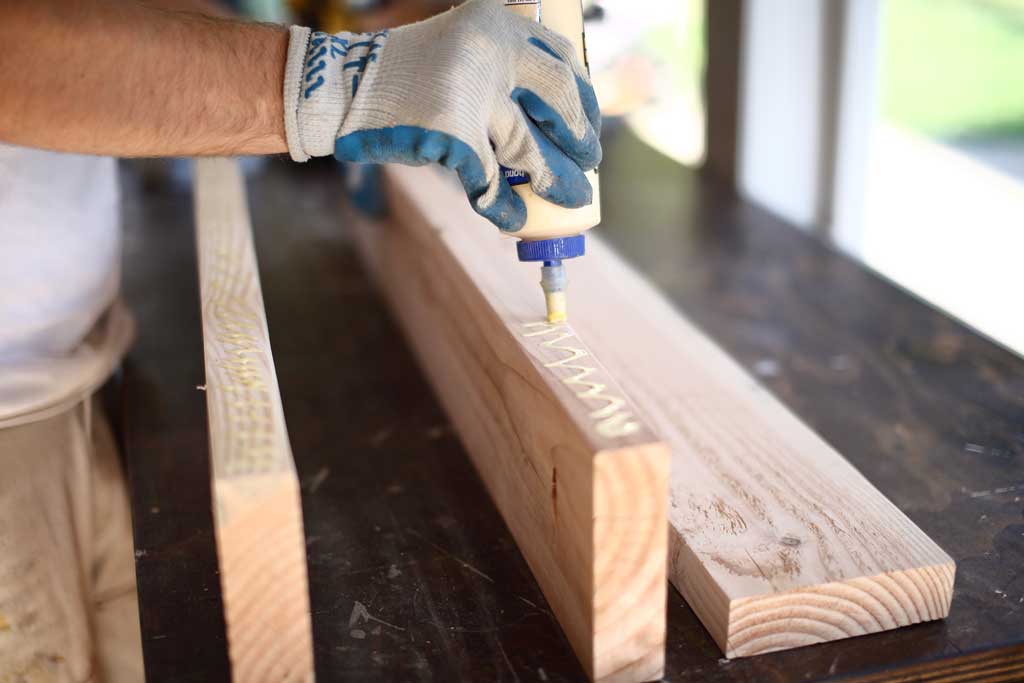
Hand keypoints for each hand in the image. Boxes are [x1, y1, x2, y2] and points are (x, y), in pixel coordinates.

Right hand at [283, 0, 600, 231]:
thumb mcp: (461, 51)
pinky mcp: (451, 133)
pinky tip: (515, 218)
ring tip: (568, 196)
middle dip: (578, 137)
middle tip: (588, 162)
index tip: (589, 123)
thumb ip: (502, 70)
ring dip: (554, 177)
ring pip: (529, 146)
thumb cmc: (404, 78)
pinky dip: (504, 204)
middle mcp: (490, 50)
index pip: (562, 57)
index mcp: (497, 24)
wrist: (341, 88)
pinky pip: (490, 180)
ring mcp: (471, 92)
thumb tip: (556, 121)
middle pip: (558, 99)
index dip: (584, 96)